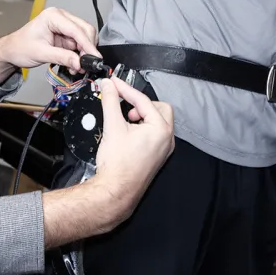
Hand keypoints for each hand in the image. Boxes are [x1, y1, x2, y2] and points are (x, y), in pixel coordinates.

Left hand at [0, 7, 96, 82]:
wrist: (11, 51)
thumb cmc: (20, 47)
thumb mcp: (41, 53)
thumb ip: (62, 57)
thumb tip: (79, 63)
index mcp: (53, 16)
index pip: (76, 29)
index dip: (87, 44)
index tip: (94, 57)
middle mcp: (60, 17)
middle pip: (84, 30)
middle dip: (87, 48)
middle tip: (86, 64)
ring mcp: (63, 26)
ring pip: (84, 37)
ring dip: (83, 53)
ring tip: (77, 67)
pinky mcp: (64, 35)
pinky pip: (78, 43)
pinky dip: (79, 54)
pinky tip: (74, 64)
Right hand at [90, 77, 174, 224]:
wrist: (115, 191)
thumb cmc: (118, 165)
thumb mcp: (112, 126)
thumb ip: (110, 101)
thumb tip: (108, 86)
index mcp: (161, 129)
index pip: (143, 101)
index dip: (125, 89)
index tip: (114, 83)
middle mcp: (167, 139)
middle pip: (158, 108)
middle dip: (140, 104)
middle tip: (124, 106)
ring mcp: (163, 149)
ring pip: (157, 121)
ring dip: (142, 116)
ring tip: (125, 121)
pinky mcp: (157, 156)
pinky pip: (155, 134)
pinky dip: (143, 127)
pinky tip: (128, 132)